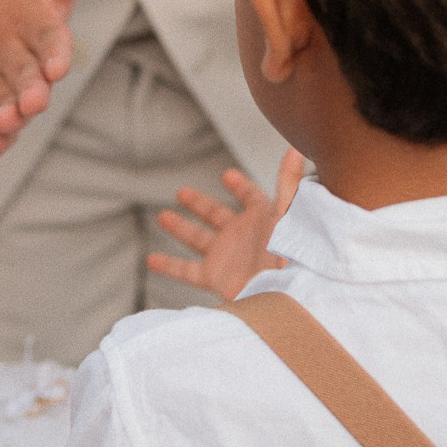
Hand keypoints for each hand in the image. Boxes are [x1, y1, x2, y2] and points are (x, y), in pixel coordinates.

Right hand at [147, 148, 306, 300]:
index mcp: (264, 219)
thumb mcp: (289, 215)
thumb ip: (289, 183)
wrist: (288, 297)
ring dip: (180, 228)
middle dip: (199, 204)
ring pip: (198, 239)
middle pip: (216, 215)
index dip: (240, 186)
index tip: (227, 176)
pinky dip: (169, 265)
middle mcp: (243, 237)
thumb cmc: (294, 257)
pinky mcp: (217, 278)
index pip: (250, 197)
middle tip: (182, 193)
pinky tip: (151, 259)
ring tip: (162, 216)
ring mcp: (228, 257)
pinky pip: (187, 271)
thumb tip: (295, 150)